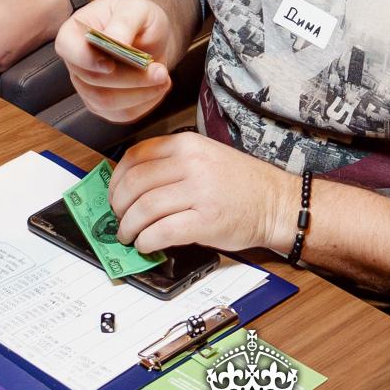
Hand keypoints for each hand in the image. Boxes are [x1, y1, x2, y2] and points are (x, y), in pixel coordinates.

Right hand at [55, 0, 176, 122]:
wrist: (148, 34)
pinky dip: (145, 103)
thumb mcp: (136, 9)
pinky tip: (159, 87)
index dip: (86, 59)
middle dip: (131, 78)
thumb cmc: (137, 17)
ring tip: (163, 77)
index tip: (111, 64)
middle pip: (94, 81)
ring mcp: (87, 88)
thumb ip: (124, 23)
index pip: (67, 48)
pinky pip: (122, 114)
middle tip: (160, 70)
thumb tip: (115, 41)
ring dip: (140, 93)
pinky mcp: (104, 106)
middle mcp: (76, 64)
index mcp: (74, 33)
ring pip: (106, 103)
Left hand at [109, 133, 294, 254]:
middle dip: (118, 207)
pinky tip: (146, 244)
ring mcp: (199, 192)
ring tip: (129, 235)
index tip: (114, 195)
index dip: (116, 180)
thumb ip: (171, 164)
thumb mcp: (205, 156)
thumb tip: (131, 184)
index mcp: (187, 145)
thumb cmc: (241, 183)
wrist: (276, 202)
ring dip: (128, 227)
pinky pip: (162, 232)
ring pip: (144, 208)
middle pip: (135, 184)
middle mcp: (191, 164)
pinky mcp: (205, 221)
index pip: (135, 157)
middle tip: (118, 219)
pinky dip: (146, 241)